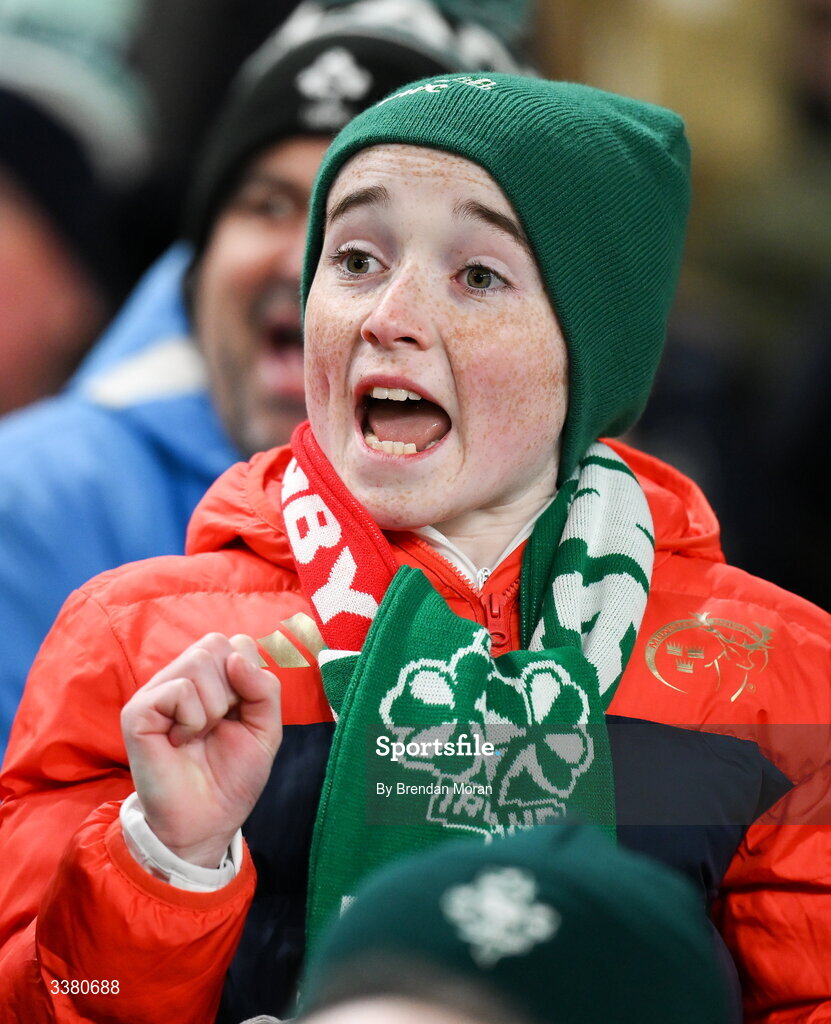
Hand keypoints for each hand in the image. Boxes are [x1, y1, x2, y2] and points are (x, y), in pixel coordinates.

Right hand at [121, 633, 281, 867]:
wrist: (207, 822)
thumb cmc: (232, 776)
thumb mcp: (266, 728)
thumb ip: (264, 688)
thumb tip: (236, 657)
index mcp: (209, 678)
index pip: (236, 642)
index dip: (249, 677)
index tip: (240, 714)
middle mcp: (179, 678)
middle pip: (215, 644)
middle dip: (232, 689)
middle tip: (219, 724)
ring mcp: (156, 692)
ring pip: (198, 662)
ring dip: (212, 707)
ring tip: (199, 735)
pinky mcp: (138, 712)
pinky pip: (178, 691)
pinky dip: (192, 720)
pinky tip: (181, 742)